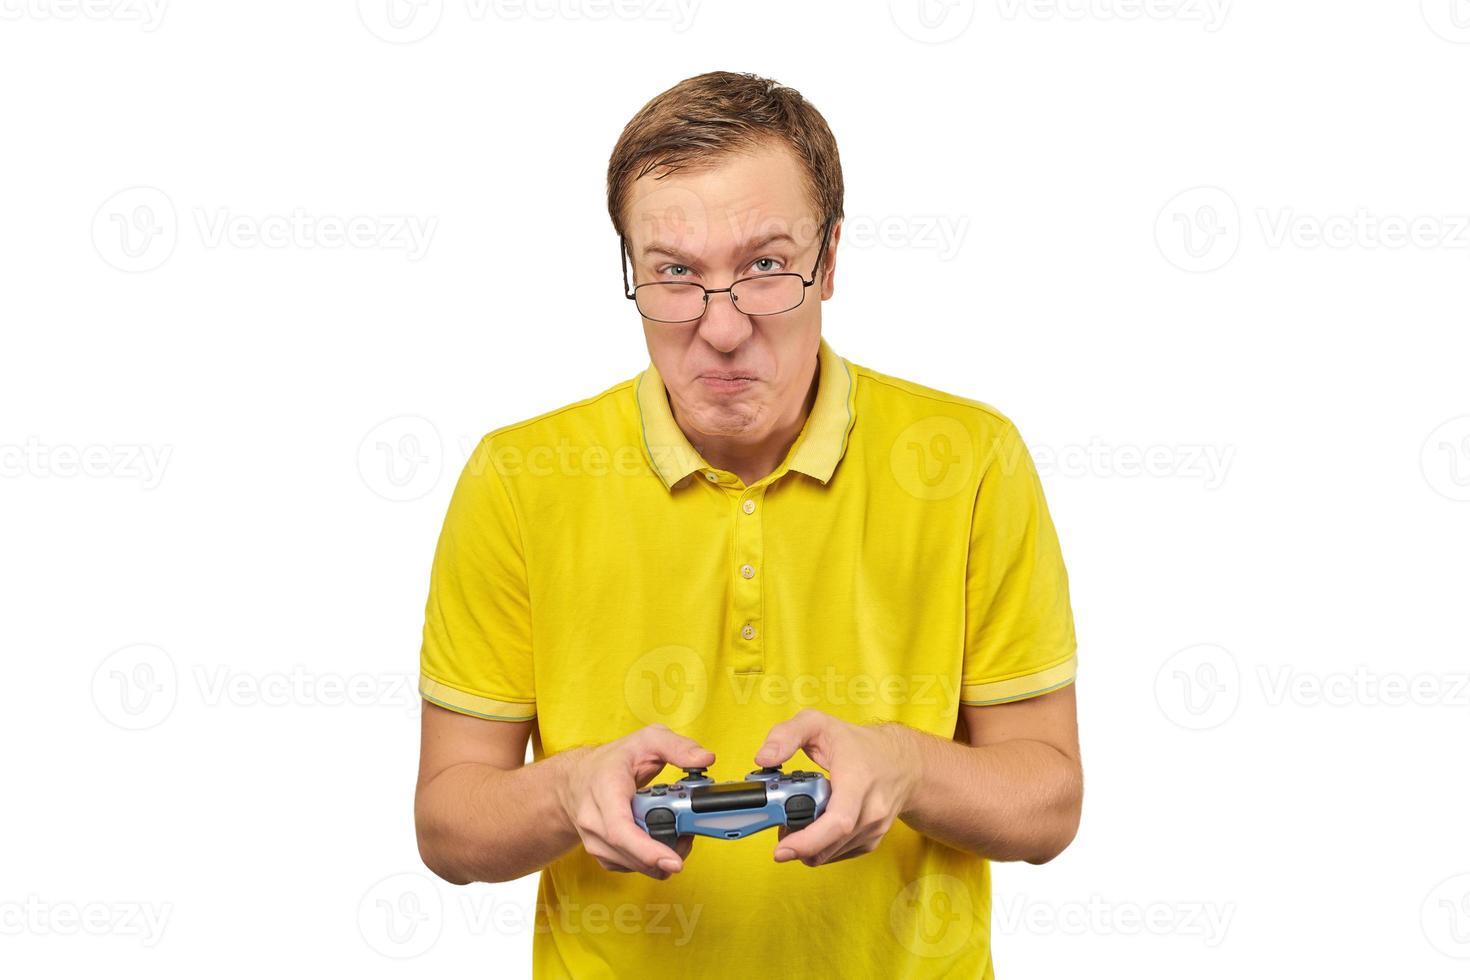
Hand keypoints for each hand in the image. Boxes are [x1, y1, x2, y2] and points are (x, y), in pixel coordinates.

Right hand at [555, 724, 714, 878]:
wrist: (577, 779)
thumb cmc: (612, 761)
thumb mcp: (648, 740)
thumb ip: (677, 747)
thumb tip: (705, 758)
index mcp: (605, 789)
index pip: (620, 828)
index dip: (648, 849)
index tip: (674, 861)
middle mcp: (593, 819)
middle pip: (629, 853)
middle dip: (666, 853)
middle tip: (689, 837)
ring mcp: (594, 839)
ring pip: (632, 864)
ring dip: (661, 859)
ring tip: (680, 835)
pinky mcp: (601, 853)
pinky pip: (630, 867)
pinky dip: (650, 862)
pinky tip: (663, 844)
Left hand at [754, 708, 921, 866]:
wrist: (904, 763)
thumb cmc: (859, 744)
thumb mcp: (818, 724)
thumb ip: (787, 734)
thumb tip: (763, 758)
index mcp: (858, 780)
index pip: (839, 820)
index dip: (808, 839)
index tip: (782, 847)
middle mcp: (872, 809)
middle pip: (831, 843)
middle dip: (798, 846)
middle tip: (780, 831)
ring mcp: (874, 828)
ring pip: (832, 854)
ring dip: (807, 848)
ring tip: (793, 825)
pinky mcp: (872, 840)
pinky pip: (839, 855)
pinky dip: (820, 849)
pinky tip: (811, 831)